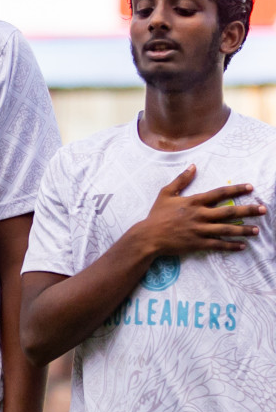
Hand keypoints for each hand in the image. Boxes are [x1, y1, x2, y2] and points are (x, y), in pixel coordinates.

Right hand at [131, 165, 263, 256]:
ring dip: (243, 230)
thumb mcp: (166, 193)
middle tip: (263, 209)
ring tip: (257, 230)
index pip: (220, 193)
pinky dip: (231, 246)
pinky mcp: (198, 243)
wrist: (148, 236)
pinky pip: (218, 245)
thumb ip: (181, 180)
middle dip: (248, 210)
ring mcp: (200, 230)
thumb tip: (193, 166)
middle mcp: (200, 215)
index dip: (236, 189)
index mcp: (194, 201)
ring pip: (227, 229)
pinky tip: (242, 245)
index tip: (251, 187)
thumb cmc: (157, 215)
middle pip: (229, 212)